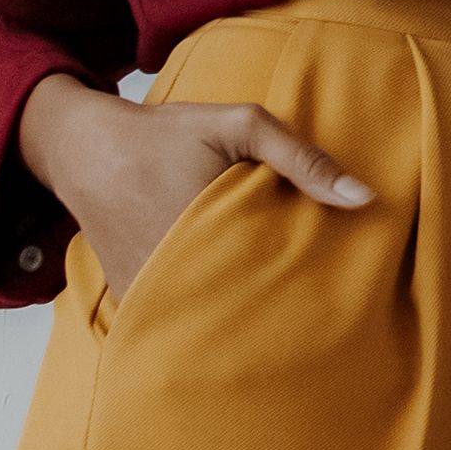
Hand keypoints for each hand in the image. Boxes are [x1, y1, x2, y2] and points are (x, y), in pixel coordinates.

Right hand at [15, 65, 368, 296]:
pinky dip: (202, 320)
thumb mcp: (239, 124)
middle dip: (279, 317)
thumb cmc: (167, 134)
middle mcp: (177, 275)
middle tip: (312, 319)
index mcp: (210, 235)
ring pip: (211, 324)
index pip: (275, 285)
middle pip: (246, 313)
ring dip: (239, 322)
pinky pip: (176, 322)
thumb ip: (301, 158)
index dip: (306, 296)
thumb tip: (363, 199)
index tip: (333, 300)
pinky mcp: (135, 300)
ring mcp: (151, 293)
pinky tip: (229, 315)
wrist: (86, 150)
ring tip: (275, 325)